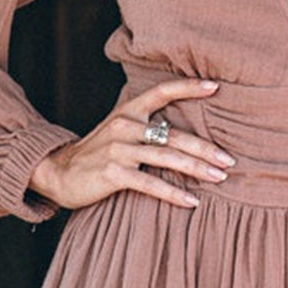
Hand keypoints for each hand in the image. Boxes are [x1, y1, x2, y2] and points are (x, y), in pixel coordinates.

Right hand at [29, 78, 233, 211]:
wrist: (58, 172)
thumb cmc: (96, 154)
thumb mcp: (119, 132)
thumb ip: (145, 127)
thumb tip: (184, 134)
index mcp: (128, 111)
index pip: (162, 91)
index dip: (188, 87)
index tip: (216, 86)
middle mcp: (125, 125)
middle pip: (174, 133)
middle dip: (205, 148)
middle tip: (230, 160)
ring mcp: (118, 148)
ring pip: (166, 157)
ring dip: (197, 169)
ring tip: (220, 177)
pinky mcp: (112, 172)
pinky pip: (149, 183)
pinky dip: (173, 193)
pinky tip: (191, 201)